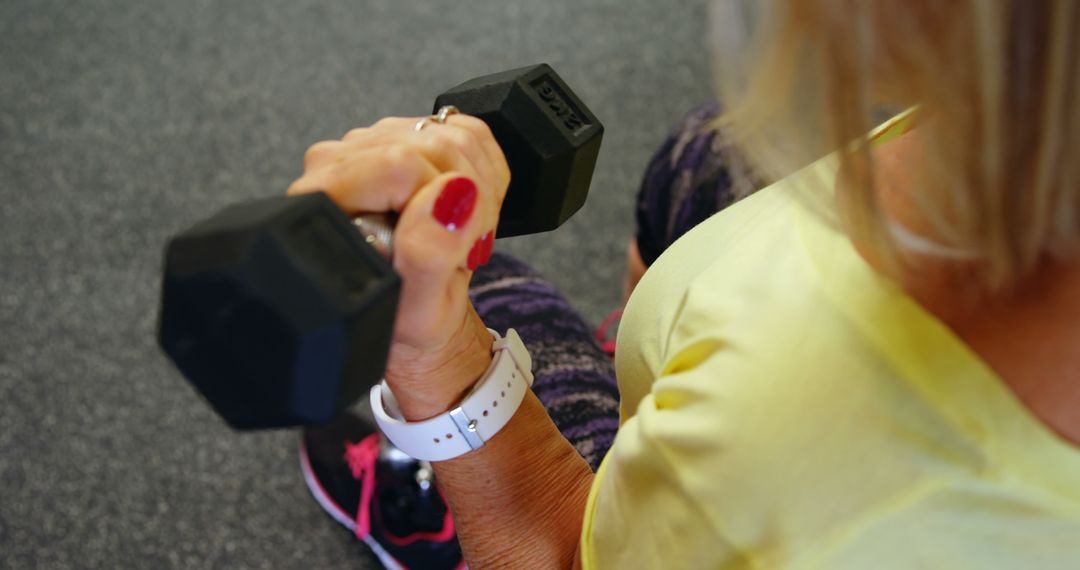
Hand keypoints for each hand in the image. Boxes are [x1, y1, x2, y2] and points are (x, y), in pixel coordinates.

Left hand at [287, 115, 510, 418]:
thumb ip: (428, 256)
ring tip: (463, 235)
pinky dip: (485, 172)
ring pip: (454, 134)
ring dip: (480, 188)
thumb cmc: (401, 315)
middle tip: (463, 246)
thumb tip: (452, 196)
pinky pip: (467, 131)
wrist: (407, 311)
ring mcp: (373, 143)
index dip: (442, 202)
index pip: (400, 163)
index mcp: (324, 199)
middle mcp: (339, 161)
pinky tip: (468, 209)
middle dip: (468, 196)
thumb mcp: (418, 310)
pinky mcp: (407, 135)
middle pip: (430, 143)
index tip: (452, 244)